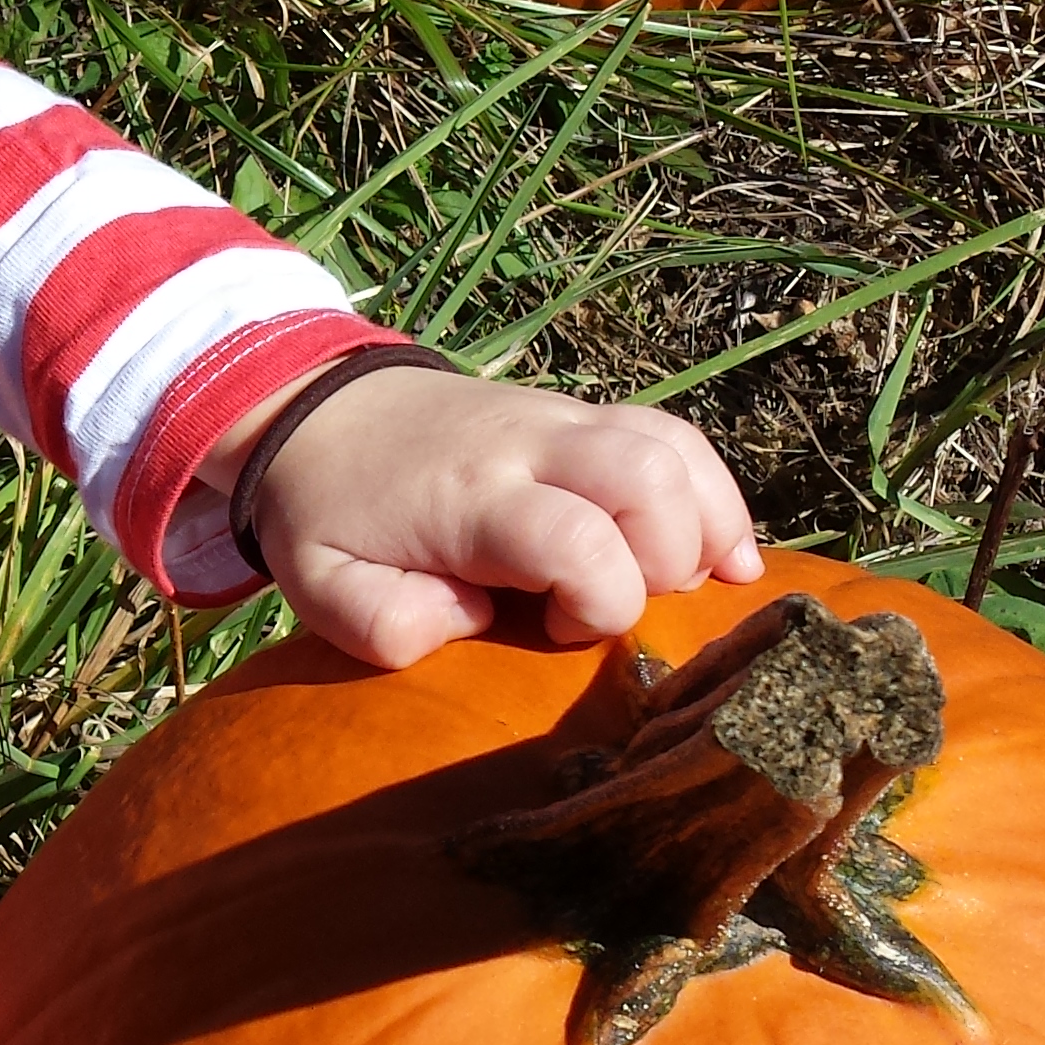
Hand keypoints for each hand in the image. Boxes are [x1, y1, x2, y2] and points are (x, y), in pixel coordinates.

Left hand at [234, 363, 761, 669]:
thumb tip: (471, 618)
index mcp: (470, 498)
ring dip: (704, 526)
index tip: (558, 634)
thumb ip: (387, 622)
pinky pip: (674, 437)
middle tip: (628, 606)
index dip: (598, 603)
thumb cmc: (328, 513)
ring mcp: (564, 420)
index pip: (576, 541)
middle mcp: (530, 446)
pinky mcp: (584, 416)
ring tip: (689, 585)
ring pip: (675, 450)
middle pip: (648, 483)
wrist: (320, 411)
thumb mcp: (322, 586)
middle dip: (666, 562)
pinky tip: (724, 556)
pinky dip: (712, 494)